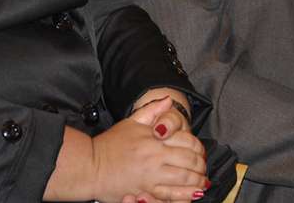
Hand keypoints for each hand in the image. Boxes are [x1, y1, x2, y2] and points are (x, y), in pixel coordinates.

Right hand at [92, 97, 207, 202]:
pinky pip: (169, 197)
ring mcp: (151, 177)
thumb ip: (153, 111)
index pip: (187, 142)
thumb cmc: (110, 144)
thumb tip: (169, 101)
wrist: (89, 166)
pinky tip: (193, 195)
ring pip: (183, 181)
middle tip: (204, 168)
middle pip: (189, 162)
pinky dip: (184, 197)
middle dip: (201, 166)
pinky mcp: (145, 193)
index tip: (201, 152)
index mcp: (155, 140)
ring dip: (197, 182)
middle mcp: (155, 158)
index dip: (198, 148)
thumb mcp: (131, 122)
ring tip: (202, 183)